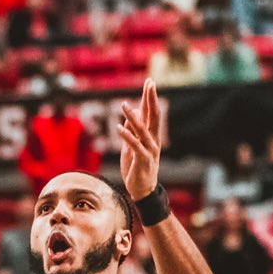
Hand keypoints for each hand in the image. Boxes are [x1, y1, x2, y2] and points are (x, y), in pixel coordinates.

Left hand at [117, 79, 163, 201]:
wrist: (142, 191)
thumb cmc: (137, 168)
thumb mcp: (132, 146)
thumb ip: (133, 131)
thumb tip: (132, 114)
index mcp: (151, 136)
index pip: (152, 113)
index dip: (150, 98)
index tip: (150, 82)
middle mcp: (153, 141)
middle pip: (153, 117)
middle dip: (150, 100)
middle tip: (150, 83)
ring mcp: (149, 151)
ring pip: (142, 130)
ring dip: (133, 117)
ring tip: (124, 105)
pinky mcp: (143, 161)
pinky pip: (135, 146)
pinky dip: (127, 136)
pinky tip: (119, 128)